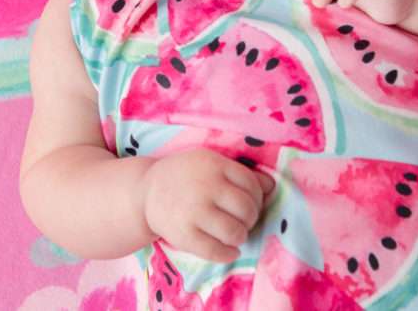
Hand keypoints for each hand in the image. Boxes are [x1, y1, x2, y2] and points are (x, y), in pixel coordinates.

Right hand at [141, 148, 275, 261]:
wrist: (145, 191)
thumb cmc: (186, 176)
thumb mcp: (211, 163)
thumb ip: (240, 173)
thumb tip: (272, 185)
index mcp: (214, 164)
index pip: (251, 184)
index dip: (258, 197)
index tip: (250, 202)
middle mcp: (205, 186)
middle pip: (247, 209)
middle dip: (251, 218)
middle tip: (243, 221)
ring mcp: (193, 212)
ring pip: (235, 232)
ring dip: (241, 236)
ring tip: (235, 234)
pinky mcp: (183, 235)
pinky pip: (216, 251)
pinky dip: (228, 254)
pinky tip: (229, 250)